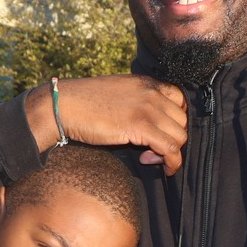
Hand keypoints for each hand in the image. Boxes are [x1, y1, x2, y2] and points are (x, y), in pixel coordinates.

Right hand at [25, 76, 187, 175]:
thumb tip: (147, 122)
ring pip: (180, 136)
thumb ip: (137, 101)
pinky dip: (169, 162)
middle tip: (154, 150)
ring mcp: (147, 108)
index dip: (176, 120)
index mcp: (147, 83)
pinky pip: (170, 149)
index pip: (180, 99)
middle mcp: (152, 93)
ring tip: (150, 157)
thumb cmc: (85, 103)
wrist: (64, 105)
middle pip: (183, 121)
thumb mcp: (118, 94)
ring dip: (170, 152)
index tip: (163, 133)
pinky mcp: (140, 126)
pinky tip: (152, 163)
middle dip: (173, 139)